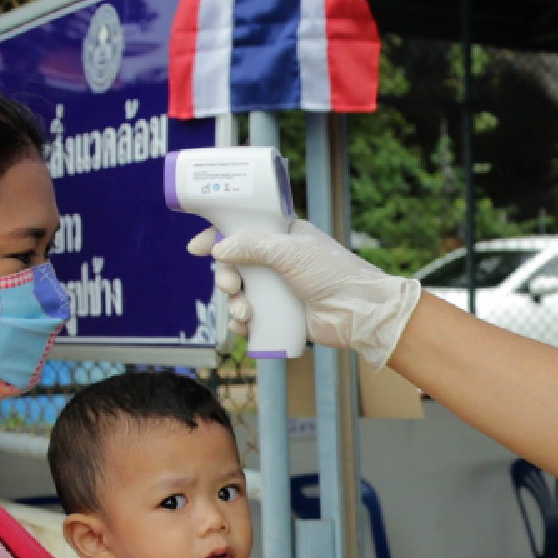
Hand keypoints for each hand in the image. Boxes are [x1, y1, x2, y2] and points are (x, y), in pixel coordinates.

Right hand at [188, 220, 419, 369]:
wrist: (360, 313)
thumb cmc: (333, 274)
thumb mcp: (290, 251)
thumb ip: (252, 245)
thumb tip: (219, 248)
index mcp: (284, 236)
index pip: (243, 231)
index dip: (218, 237)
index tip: (197, 248)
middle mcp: (280, 261)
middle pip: (236, 265)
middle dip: (226, 277)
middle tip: (231, 286)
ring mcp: (281, 289)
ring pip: (242, 293)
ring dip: (234, 303)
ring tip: (245, 312)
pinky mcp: (283, 315)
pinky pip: (253, 318)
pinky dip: (243, 323)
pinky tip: (244, 327)